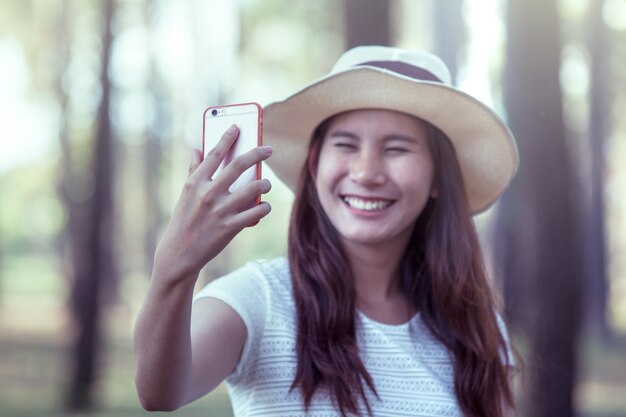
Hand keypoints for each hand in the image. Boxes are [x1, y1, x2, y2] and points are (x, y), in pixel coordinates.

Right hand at [153, 124, 272, 284]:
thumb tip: (197, 149)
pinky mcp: (231, 227)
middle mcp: (208, 193)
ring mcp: (220, 211)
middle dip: (258, 154)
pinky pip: (257, 210)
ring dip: (264, 183)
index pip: (215, 153)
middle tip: (268, 149)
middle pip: (239, 165)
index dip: (228, 137)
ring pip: (254, 187)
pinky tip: (263, 205)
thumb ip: (194, 171)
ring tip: (265, 183)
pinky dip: (264, 206)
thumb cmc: (184, 221)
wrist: (179, 254)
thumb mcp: (185, 194)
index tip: (238, 127)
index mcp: (195, 182)